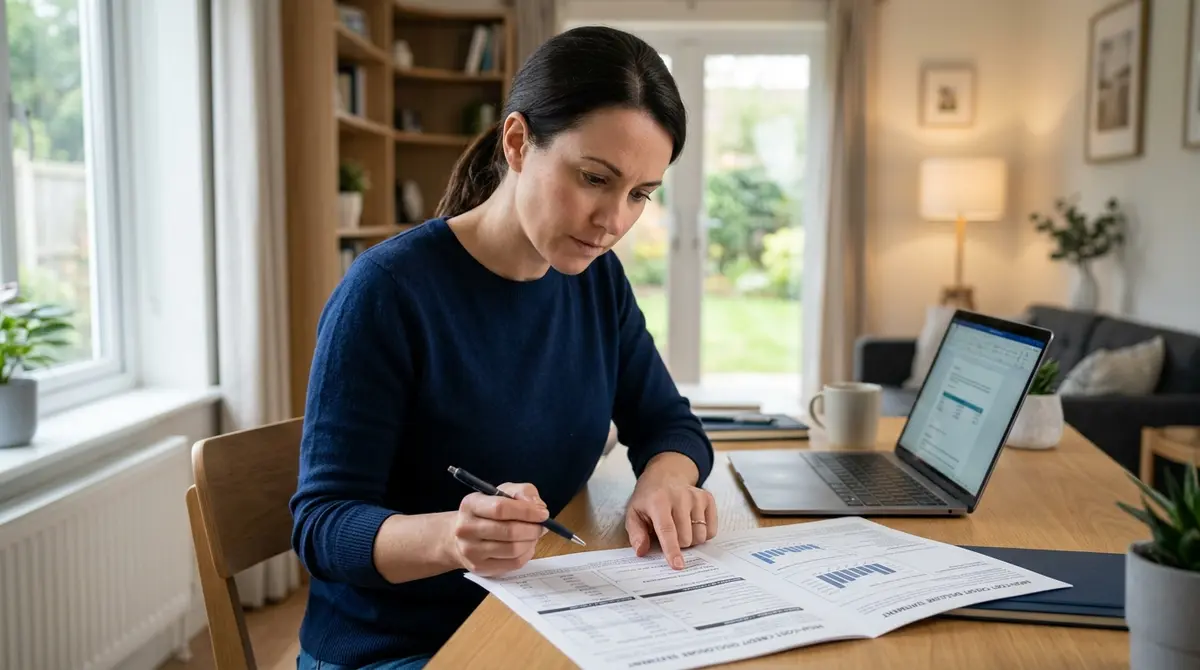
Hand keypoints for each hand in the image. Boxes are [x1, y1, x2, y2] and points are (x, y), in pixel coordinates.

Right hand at [448, 483, 548, 576]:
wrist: (461, 536)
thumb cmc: (487, 512)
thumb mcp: (502, 492)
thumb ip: (522, 492)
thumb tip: (537, 507)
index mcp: (471, 504)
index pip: (501, 508)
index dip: (527, 511)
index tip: (543, 513)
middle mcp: (466, 528)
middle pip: (509, 531)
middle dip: (533, 529)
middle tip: (542, 526)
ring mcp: (471, 551)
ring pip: (513, 549)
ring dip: (531, 542)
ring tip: (533, 535)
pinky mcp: (480, 567)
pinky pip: (513, 563)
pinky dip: (526, 554)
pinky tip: (525, 546)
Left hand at [624, 455, 717, 569]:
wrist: (665, 476)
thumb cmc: (648, 499)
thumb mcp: (634, 514)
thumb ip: (636, 534)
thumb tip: (641, 551)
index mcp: (658, 501)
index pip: (667, 530)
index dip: (672, 549)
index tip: (677, 565)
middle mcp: (680, 497)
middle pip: (686, 538)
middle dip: (678, 544)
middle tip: (669, 535)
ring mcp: (696, 497)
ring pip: (700, 536)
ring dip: (690, 540)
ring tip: (680, 528)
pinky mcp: (708, 499)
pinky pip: (711, 531)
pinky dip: (702, 534)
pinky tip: (691, 523)